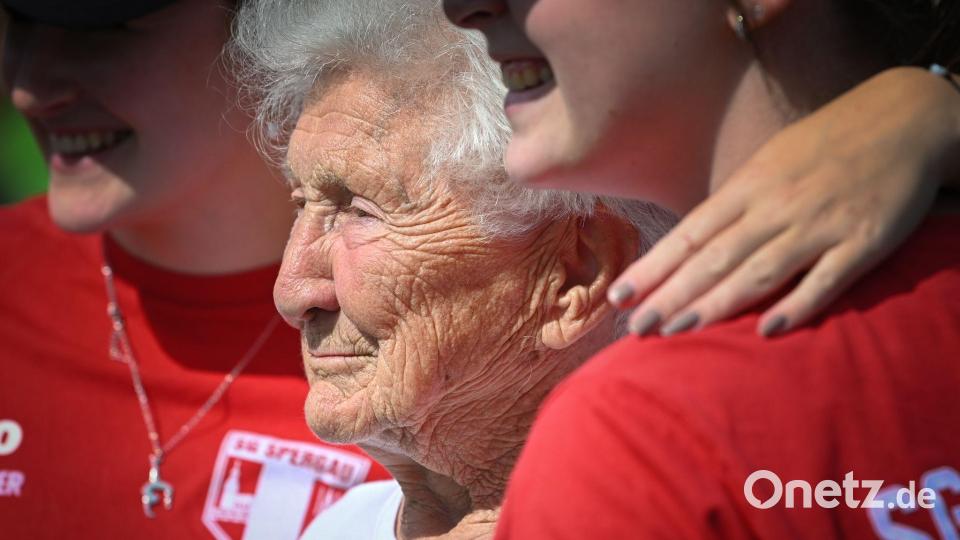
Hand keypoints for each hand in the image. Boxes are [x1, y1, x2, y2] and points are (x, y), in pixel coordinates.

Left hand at [608, 66, 959, 337]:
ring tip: (678, 331)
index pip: (690, 234)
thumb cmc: (825, 145)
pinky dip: (798, 304)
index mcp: (749, 187)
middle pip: (714, 258)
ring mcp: (818, 225)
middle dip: (671, 295)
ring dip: (716, 304)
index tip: (620, 295)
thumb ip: (735, 205)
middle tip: (636, 328)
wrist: (904, 119)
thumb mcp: (769, 163)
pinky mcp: (862, 242)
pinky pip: (826, 279)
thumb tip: (692, 243)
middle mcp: (776, 207)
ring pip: (759, 271)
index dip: (654, 267)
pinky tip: (767, 331)